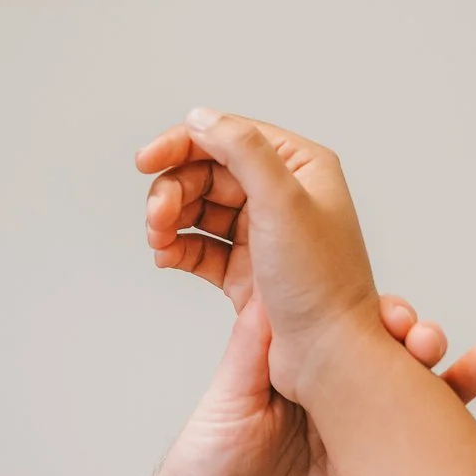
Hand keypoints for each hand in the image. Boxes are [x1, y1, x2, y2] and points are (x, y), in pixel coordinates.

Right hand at [137, 110, 387, 398]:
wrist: (330, 358)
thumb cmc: (320, 283)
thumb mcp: (282, 201)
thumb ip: (241, 149)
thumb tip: (201, 118)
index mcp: (301, 168)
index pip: (230, 137)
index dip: (183, 144)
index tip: (145, 161)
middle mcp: (284, 197)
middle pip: (208, 173)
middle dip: (174, 191)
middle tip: (156, 218)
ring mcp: (265, 235)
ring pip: (200, 210)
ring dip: (171, 220)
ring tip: (158, 241)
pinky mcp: (249, 271)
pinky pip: (202, 247)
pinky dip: (179, 248)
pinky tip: (166, 258)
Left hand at [140, 296, 475, 475]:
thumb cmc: (203, 464)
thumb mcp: (228, 400)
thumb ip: (254, 351)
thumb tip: (273, 288)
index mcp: (313, 381)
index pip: (360, 340)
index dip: (385, 322)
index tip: (399, 315)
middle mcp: (348, 413)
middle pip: (402, 370)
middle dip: (427, 349)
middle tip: (433, 342)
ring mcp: (368, 458)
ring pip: (427, 416)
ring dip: (462, 386)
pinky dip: (472, 454)